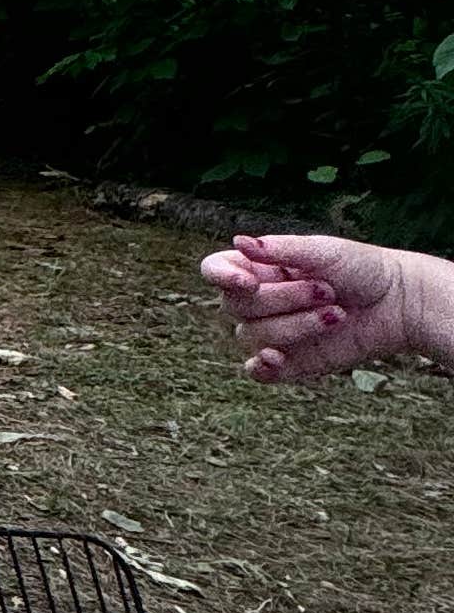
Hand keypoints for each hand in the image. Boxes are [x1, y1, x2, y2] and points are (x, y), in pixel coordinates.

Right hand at [199, 231, 437, 382]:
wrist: (397, 302)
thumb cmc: (359, 268)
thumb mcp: (322, 250)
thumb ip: (281, 249)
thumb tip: (239, 241)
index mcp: (258, 268)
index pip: (215, 271)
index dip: (221, 276)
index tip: (248, 281)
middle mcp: (258, 301)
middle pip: (237, 306)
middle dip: (282, 299)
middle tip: (326, 290)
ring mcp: (272, 332)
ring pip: (253, 336)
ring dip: (296, 325)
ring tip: (336, 314)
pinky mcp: (289, 362)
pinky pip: (258, 371)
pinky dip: (262, 367)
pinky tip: (279, 358)